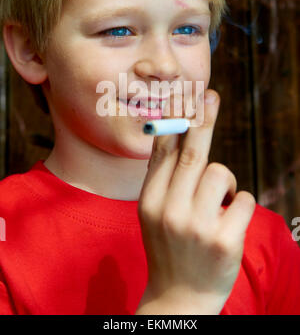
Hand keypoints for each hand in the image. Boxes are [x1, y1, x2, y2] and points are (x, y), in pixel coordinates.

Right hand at [136, 90, 255, 314]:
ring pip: (221, 173)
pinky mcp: (225, 240)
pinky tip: (228, 222)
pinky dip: (240, 203)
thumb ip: (162, 177)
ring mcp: (197, 227)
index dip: (177, 121)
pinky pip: (243, 199)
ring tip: (217, 202)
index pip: (164, 152)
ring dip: (225, 182)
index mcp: (150, 201)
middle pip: (192, 154)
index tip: (187, 97)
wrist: (179, 297)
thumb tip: (173, 133)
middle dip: (203, 121)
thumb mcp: (153, 212)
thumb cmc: (168, 245)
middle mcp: (169, 211)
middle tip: (211, 96)